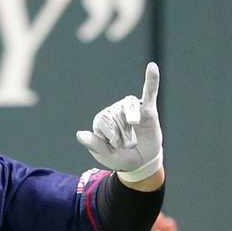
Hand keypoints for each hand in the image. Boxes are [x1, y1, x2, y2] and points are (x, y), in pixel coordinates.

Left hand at [76, 62, 162, 182]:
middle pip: (117, 116)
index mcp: (101, 121)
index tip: (115, 147)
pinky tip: (152, 67)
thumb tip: (79, 134)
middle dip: (124, 134)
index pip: (103, 120)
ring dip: (131, 118)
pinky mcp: (147, 110)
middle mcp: (115, 111)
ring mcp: (131, 110)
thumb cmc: (120, 158)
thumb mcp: (106, 156)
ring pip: (129, 108)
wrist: (141, 163)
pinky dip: (152, 81)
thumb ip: (95, 145)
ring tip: (134, 125)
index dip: (111, 135)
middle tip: (129, 146)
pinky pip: (149, 93)